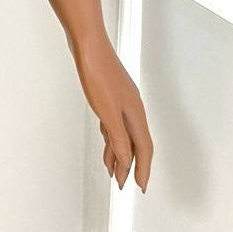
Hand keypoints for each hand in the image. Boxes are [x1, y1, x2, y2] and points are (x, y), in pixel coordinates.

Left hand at [68, 31, 152, 191]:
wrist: (88, 45)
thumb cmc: (98, 72)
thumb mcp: (107, 113)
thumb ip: (118, 138)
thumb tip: (127, 161)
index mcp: (136, 114)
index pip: (144, 149)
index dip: (143, 170)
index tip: (140, 187)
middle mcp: (132, 108)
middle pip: (136, 143)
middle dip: (131, 165)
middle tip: (124, 183)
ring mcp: (122, 100)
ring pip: (124, 133)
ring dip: (119, 153)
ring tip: (112, 170)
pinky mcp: (110, 94)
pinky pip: (115, 123)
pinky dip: (111, 136)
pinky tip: (107, 140)